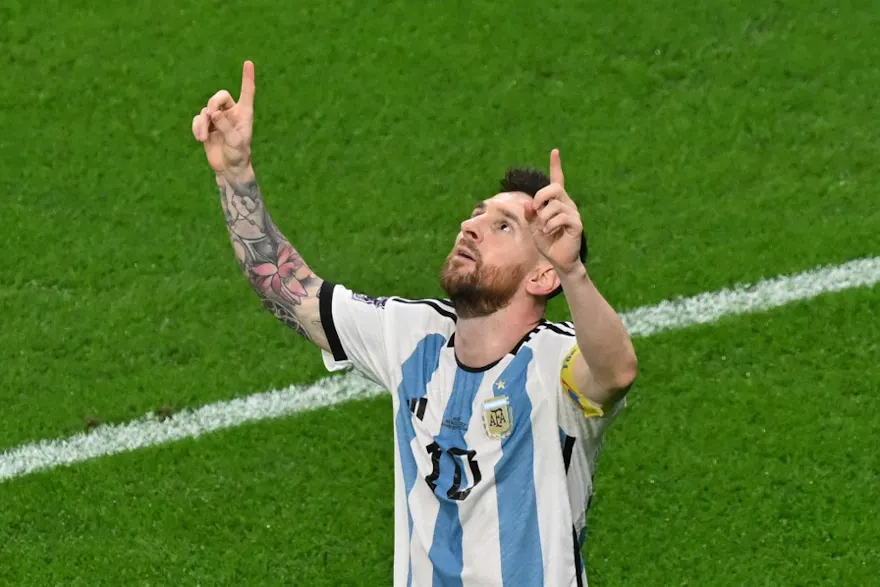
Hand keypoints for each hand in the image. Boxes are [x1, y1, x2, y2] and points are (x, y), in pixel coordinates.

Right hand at [192, 61, 255, 176]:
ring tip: (202, 137)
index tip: (249, 63)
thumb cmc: (238, 155)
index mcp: (244, 114)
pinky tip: (200, 138)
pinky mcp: (207, 126)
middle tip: (211, 114)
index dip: (247, 78)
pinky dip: (197, 127)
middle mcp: (231, 114)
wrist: (229, 169)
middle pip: (220, 96)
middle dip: (213, 103)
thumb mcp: (235, 142)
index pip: (247, 92)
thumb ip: (225, 126)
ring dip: (202, 122)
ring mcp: (218, 119)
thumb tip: (212, 113)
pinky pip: (198, 119)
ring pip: (206, 110)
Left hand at [524, 149, 583, 274]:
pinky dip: (550, 225)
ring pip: (554, 205)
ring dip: (543, 218)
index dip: (556, 165)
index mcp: (556, 202)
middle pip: (554, 188)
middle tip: (535, 210)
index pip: (557, 180)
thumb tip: (529, 204)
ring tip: (544, 228)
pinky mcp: (577, 224)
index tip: (555, 151)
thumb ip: (530, 214)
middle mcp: (567, 204)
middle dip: (540, 196)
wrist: (558, 260)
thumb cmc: (546, 242)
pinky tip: (548, 232)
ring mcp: (573, 213)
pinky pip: (562, 217)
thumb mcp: (532, 226)